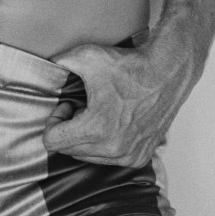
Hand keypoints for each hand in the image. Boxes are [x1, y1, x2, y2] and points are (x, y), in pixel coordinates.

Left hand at [42, 36, 195, 167]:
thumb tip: (48, 64)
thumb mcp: (87, 56)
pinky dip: (104, 144)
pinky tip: (113, 122)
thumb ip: (60, 61)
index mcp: (96, 129)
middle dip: (70, 128)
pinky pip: (109, 159)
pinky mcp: (140, 157)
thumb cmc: (130, 67)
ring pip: (88, 157)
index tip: (68, 105)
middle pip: (69, 150)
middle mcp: (113, 149)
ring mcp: (128, 156)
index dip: (54, 120)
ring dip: (86, 137)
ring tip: (97, 113)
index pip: (52, 142)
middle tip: (81, 106)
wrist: (166, 73)